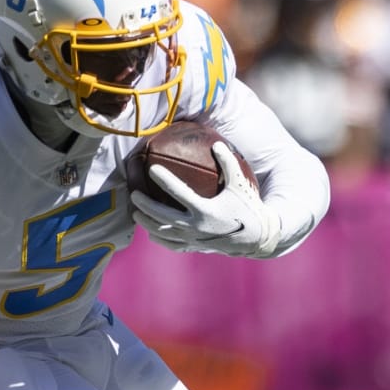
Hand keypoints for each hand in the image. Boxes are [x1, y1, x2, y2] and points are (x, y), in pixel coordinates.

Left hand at [131, 141, 279, 256]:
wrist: (256, 238)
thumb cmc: (247, 207)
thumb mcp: (240, 184)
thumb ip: (228, 163)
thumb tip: (216, 143)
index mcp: (205, 210)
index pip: (178, 192)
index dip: (164, 179)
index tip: (151, 168)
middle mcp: (196, 226)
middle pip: (161, 216)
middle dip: (145, 204)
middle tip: (134, 194)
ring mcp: (193, 239)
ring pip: (162, 232)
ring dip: (146, 223)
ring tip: (136, 212)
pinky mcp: (194, 247)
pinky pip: (171, 244)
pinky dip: (159, 237)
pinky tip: (151, 231)